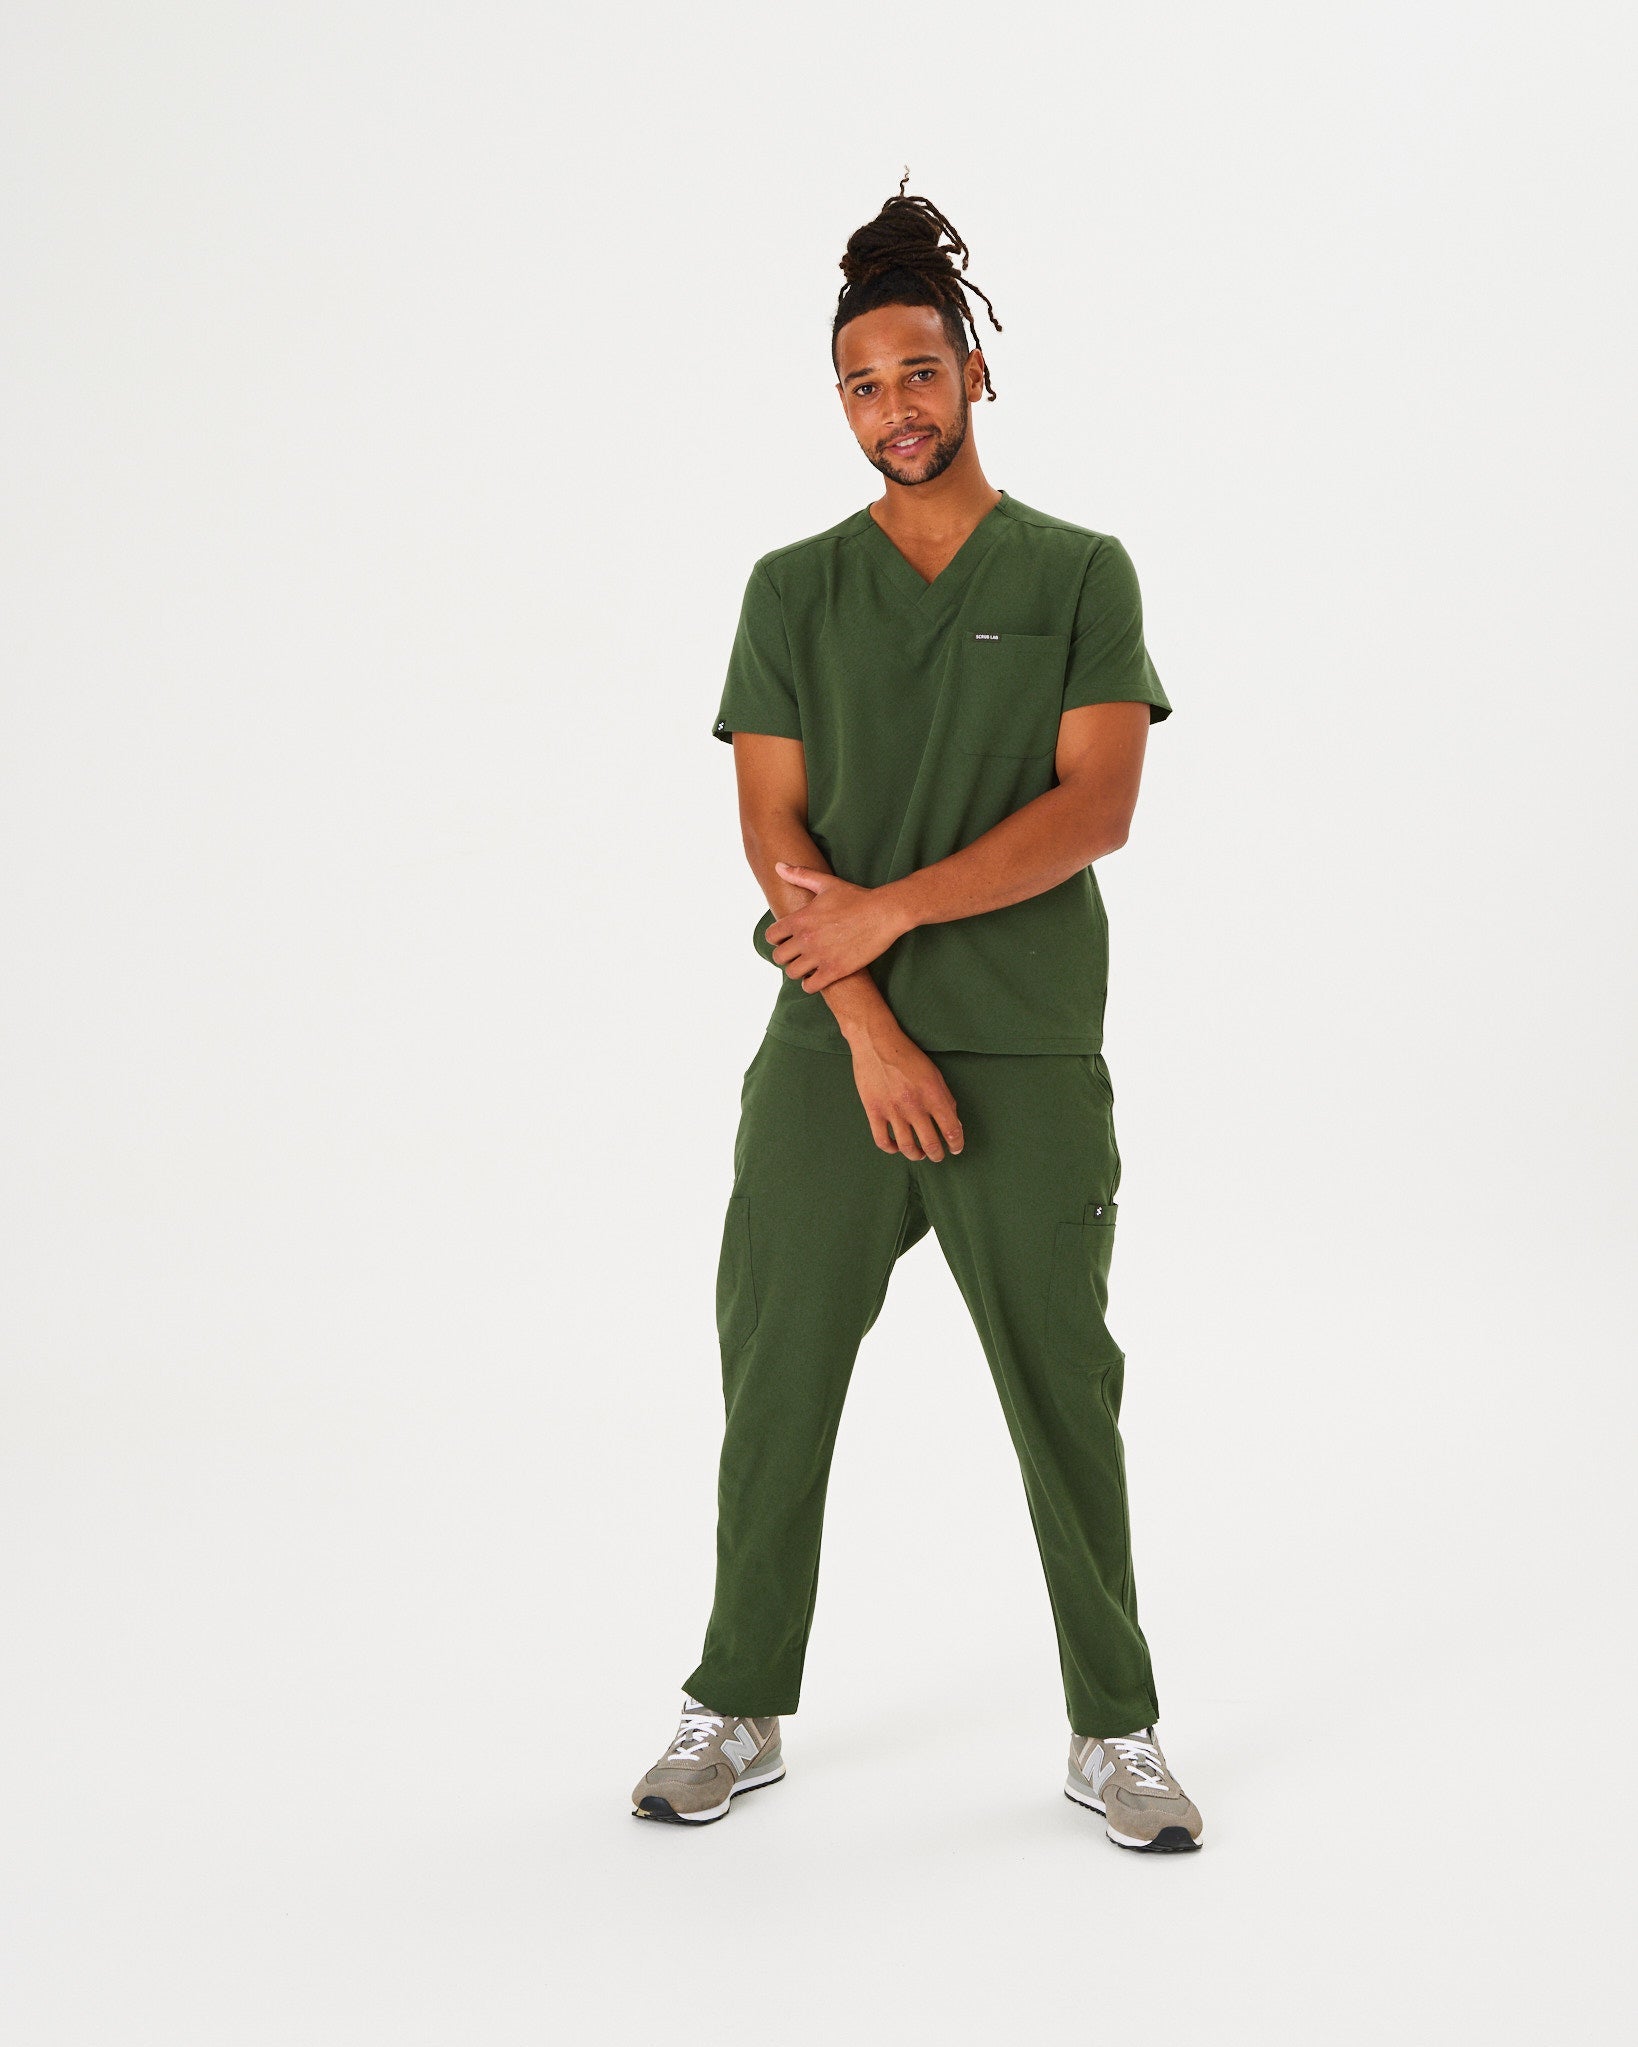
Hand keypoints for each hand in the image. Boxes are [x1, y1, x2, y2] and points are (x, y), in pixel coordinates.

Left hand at [765, 863, 910, 992]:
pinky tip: (818, 976)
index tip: (787, 938)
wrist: (884, 913)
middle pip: (779, 957)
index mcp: (801, 919)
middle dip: (786, 956)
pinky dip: (811, 984)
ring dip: (798, 970)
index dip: (777, 938)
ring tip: (808, 965)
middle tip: (798, 953)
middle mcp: (806, 939)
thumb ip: (800, 875)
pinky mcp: (835, 970)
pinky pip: (810, 986)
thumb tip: (778, 866)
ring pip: (792, 973)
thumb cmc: (856, 897)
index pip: (771, 936)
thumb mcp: (826, 883)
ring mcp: (820, 956)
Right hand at [846, 1022, 964, 1160]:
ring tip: (919, 1153)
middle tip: (938, 1155)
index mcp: (933, 1095)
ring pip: (907, 1147)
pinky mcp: (874, 1111)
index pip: (951, 1129)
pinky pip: (882, 1140)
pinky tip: (896, 1146)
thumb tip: (954, 1123)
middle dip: (937, 1155)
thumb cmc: (908, 1055)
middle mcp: (914, 1106)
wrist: (876, 1042)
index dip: (957, 1143)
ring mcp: (892, 1111)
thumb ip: (945, 1099)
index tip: (956, 1148)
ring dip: (916, 1155)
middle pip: (931, 1144)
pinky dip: (892, 1149)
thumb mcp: (934, 1073)